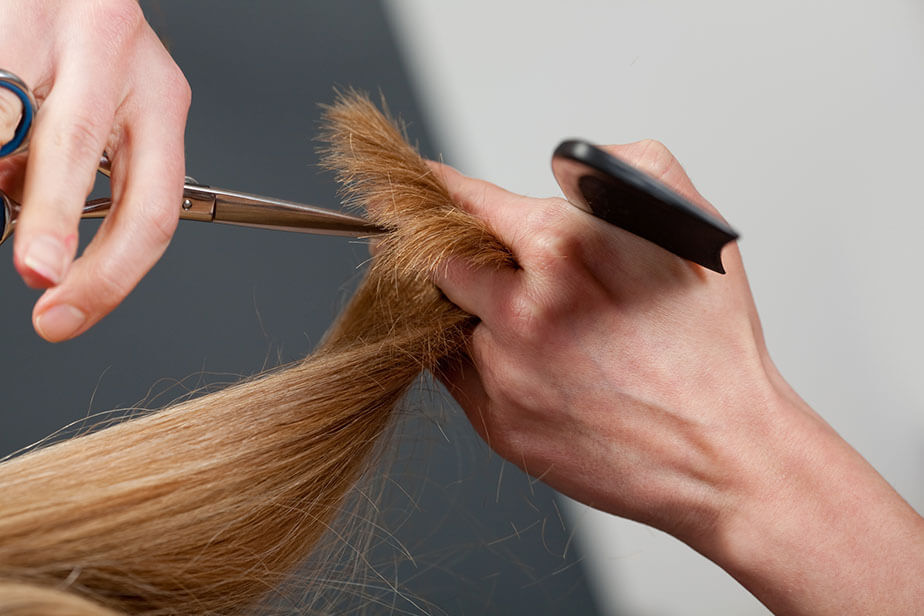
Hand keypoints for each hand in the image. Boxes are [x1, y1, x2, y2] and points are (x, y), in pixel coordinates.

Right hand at [0, 0, 190, 340]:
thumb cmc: (95, 49)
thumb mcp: (117, 116)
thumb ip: (83, 181)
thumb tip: (37, 247)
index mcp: (161, 101)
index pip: (153, 206)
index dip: (113, 272)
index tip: (65, 313)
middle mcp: (113, 58)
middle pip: (80, 149)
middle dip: (56, 222)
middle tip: (38, 275)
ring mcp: (48, 27)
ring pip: (7, 117)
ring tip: (4, 180)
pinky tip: (1, 135)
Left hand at [432, 140, 923, 613]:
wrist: (726, 456)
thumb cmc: (713, 348)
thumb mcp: (692, 230)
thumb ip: (630, 168)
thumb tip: (571, 164)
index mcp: (562, 251)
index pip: (469, 202)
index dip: (443, 189)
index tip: (419, 183)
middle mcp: (521, 312)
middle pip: (443, 262)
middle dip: (460, 254)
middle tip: (494, 265)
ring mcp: (504, 373)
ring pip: (450, 321)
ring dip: (473, 313)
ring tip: (536, 327)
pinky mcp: (498, 424)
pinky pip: (457, 375)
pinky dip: (478, 359)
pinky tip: (530, 363)